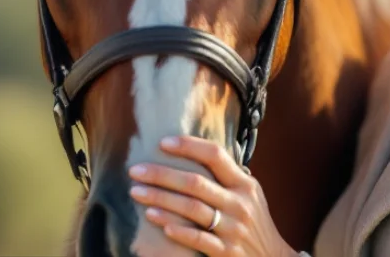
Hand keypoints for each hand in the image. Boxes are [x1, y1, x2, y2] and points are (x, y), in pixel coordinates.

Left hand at [128, 136, 295, 256]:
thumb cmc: (254, 222)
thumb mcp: (250, 194)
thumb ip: (227, 176)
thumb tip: (194, 152)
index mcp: (244, 184)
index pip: (215, 155)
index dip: (189, 146)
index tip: (163, 143)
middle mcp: (239, 203)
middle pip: (195, 183)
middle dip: (161, 175)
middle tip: (135, 170)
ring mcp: (233, 228)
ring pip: (191, 209)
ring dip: (160, 199)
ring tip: (137, 192)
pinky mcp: (226, 252)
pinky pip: (198, 239)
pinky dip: (177, 230)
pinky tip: (158, 221)